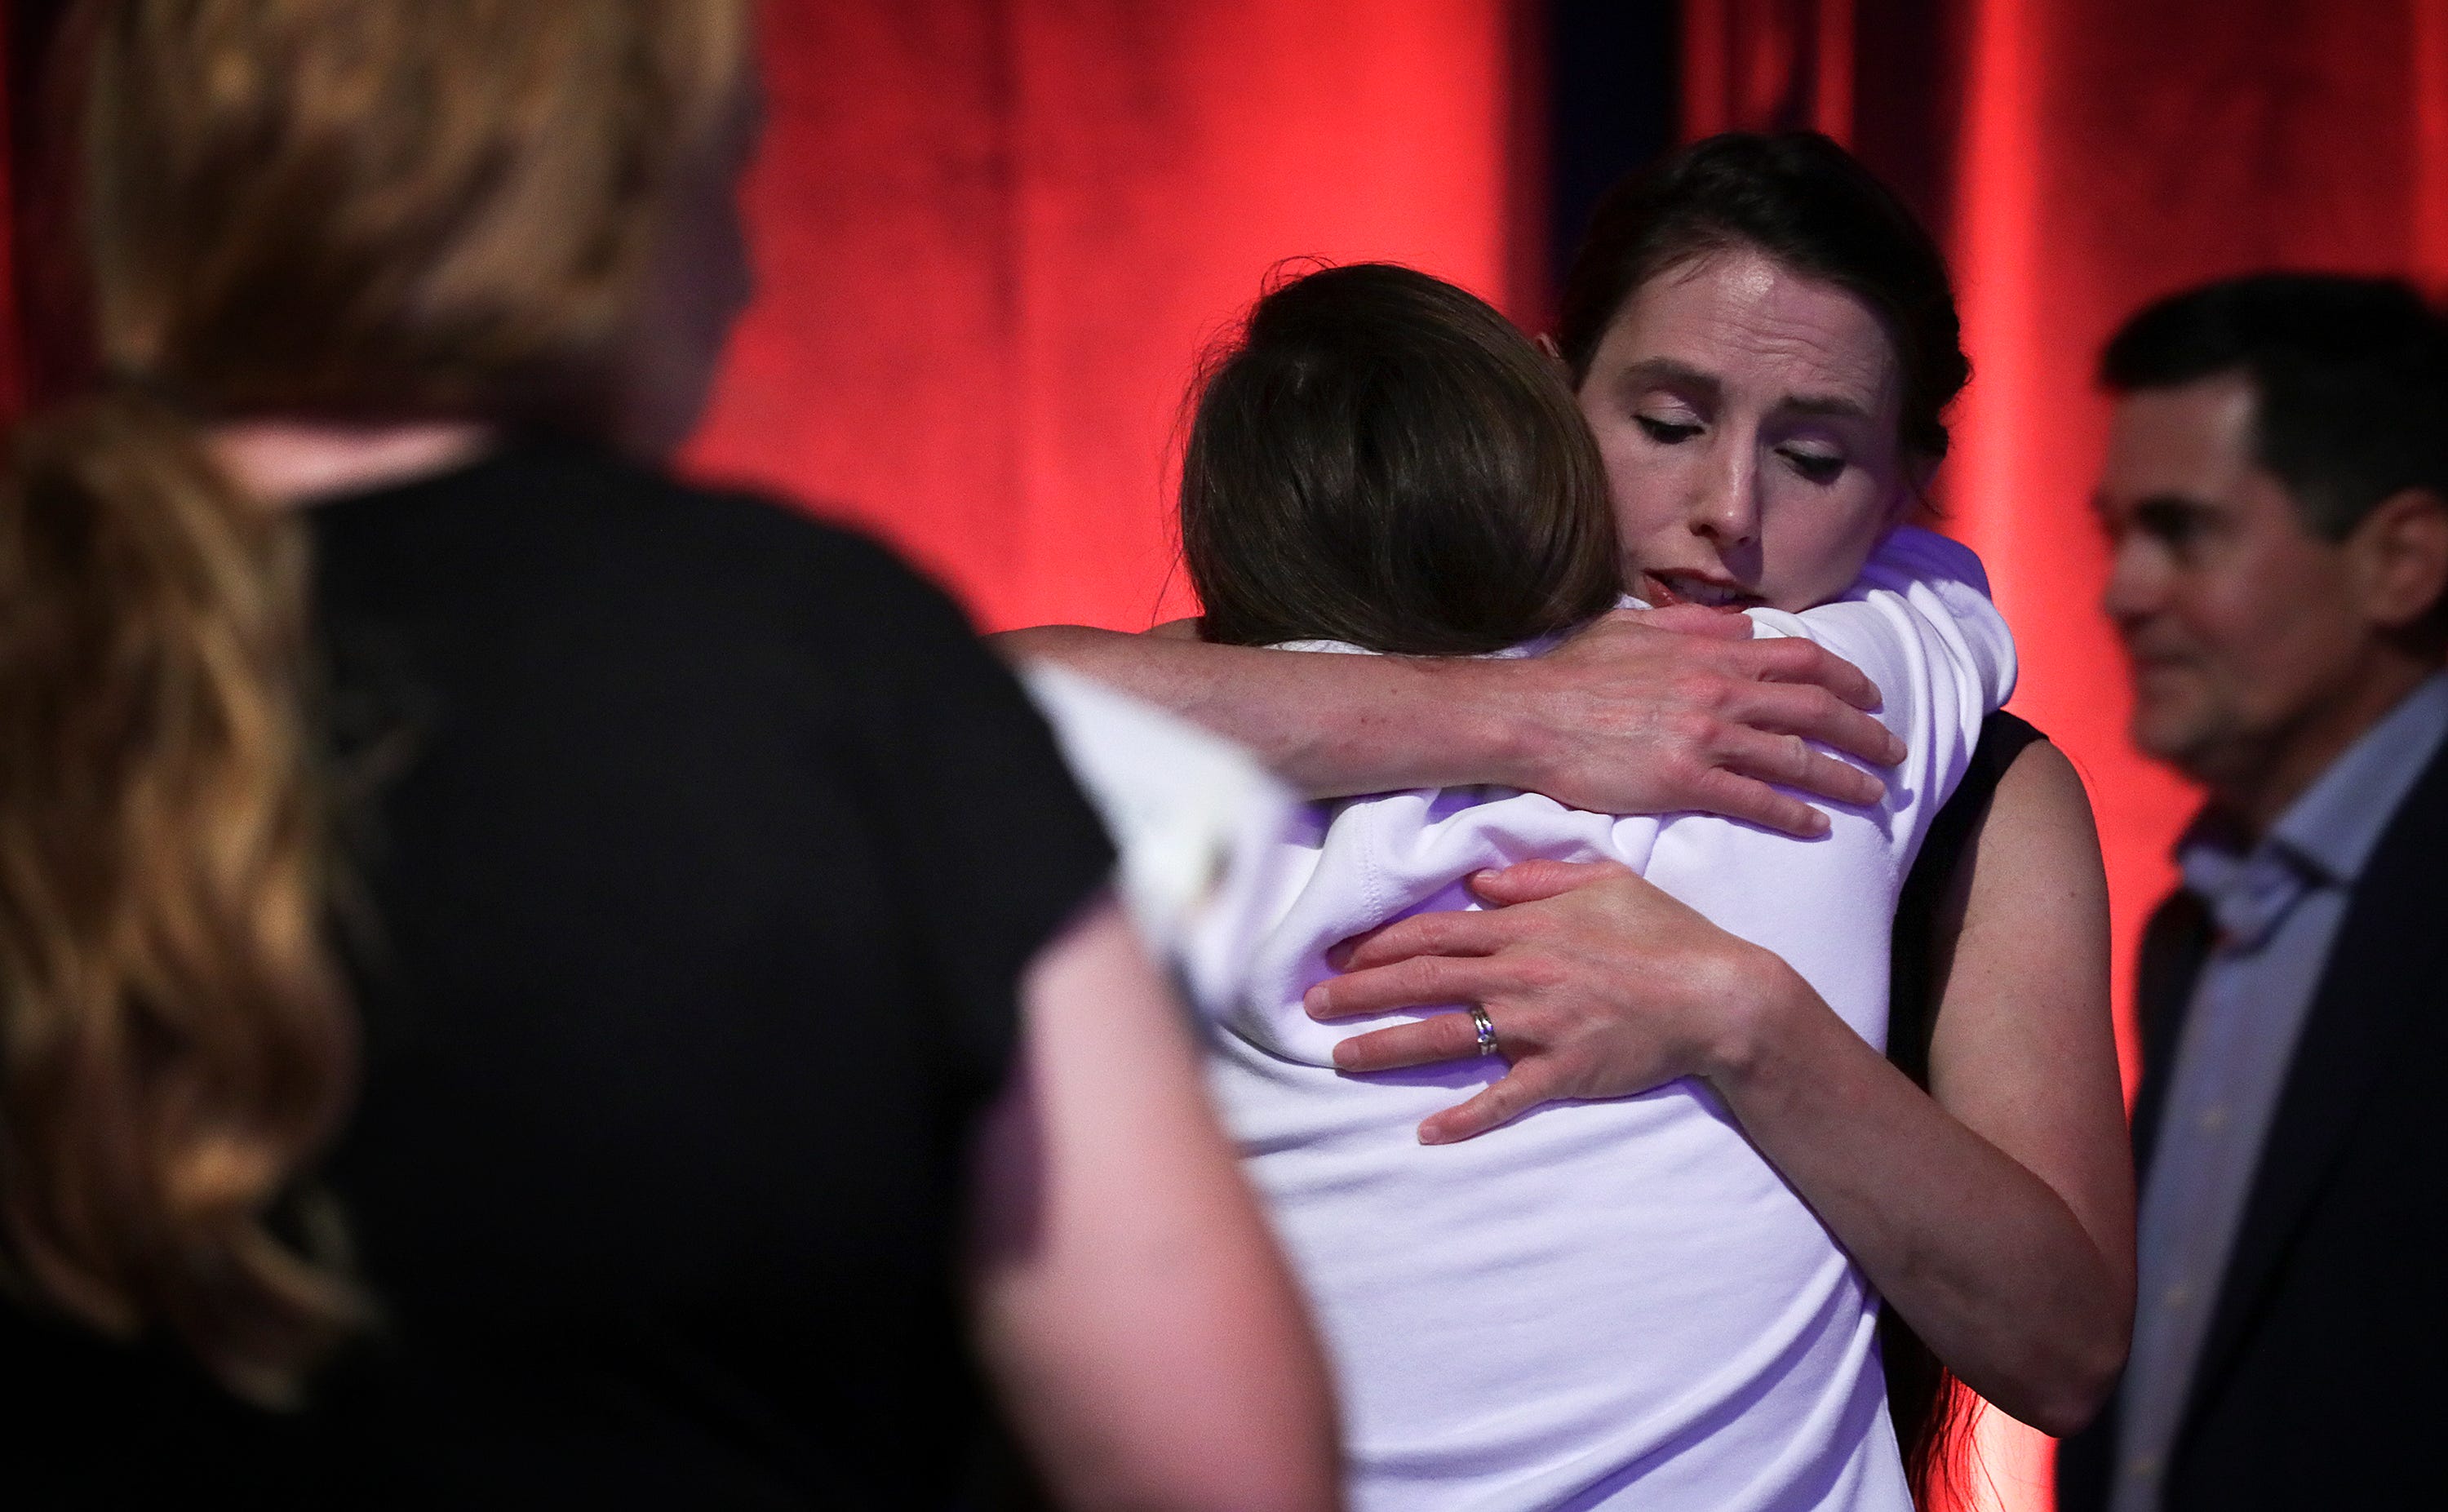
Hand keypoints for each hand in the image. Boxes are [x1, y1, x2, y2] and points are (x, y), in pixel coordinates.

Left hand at [1304, 858, 1797, 1143]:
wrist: (1721, 995)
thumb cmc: (1667, 933)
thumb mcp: (1605, 880)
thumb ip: (1537, 876)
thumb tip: (1481, 878)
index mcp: (1525, 927)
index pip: (1433, 933)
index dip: (1380, 944)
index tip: (1338, 953)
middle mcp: (1521, 973)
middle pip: (1422, 980)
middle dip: (1359, 991)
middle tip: (1310, 1005)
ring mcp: (1540, 1025)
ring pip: (1447, 1035)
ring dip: (1388, 1047)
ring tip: (1341, 1058)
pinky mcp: (1565, 1072)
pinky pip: (1506, 1098)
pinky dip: (1467, 1117)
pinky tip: (1428, 1132)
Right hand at [1496, 606, 1902, 836]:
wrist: (1527, 717)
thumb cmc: (1572, 674)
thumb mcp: (1634, 628)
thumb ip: (1695, 624)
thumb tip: (1743, 627)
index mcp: (1709, 652)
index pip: (1800, 660)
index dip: (1845, 678)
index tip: (1869, 695)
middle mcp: (1718, 691)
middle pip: (1815, 709)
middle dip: (1864, 731)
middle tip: (1893, 752)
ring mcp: (1705, 738)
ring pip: (1797, 757)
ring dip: (1845, 777)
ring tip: (1874, 794)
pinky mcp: (1684, 783)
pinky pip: (1756, 800)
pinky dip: (1795, 813)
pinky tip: (1818, 826)